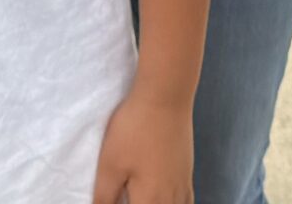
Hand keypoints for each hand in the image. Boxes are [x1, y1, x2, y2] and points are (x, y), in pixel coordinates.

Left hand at [93, 84, 193, 203]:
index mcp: (149, 201)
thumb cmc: (134, 129)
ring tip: (142, 196)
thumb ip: (104, 197)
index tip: (113, 199)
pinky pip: (187, 202)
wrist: (166, 97)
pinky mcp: (187, 172)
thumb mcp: (109, 165)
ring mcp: (182, 186)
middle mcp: (170, 199)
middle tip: (126, 195)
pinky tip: (165, 199)